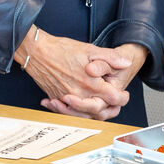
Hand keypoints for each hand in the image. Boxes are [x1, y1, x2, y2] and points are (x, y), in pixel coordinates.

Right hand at [15, 28, 131, 119]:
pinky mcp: (56, 99)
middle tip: (115, 103)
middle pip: (100, 111)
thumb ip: (111, 58)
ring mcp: (66, 99)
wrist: (36, 52)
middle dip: (110, 108)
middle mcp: (79, 94)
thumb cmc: (61, 49)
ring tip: (101, 106)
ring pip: (84, 114)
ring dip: (94, 113)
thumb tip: (126, 63)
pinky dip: (75, 111)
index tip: (123, 94)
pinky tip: (80, 105)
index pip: (113, 98)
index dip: (122, 97)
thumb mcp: (90, 49)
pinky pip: (68, 111)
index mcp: (90, 83)